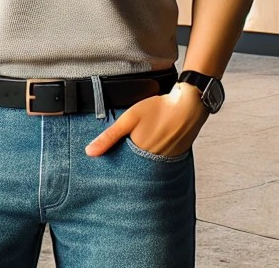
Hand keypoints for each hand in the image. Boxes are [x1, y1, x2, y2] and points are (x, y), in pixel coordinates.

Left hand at [85, 84, 207, 158]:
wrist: (189, 105)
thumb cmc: (159, 109)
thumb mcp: (129, 119)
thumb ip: (109, 136)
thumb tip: (89, 152)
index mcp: (139, 156)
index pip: (120, 170)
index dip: (112, 169)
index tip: (103, 169)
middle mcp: (153, 164)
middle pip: (134, 172)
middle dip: (125, 169)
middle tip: (120, 162)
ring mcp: (165, 163)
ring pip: (147, 169)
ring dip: (140, 165)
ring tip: (136, 154)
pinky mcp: (175, 159)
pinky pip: (159, 165)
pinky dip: (153, 160)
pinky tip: (151, 148)